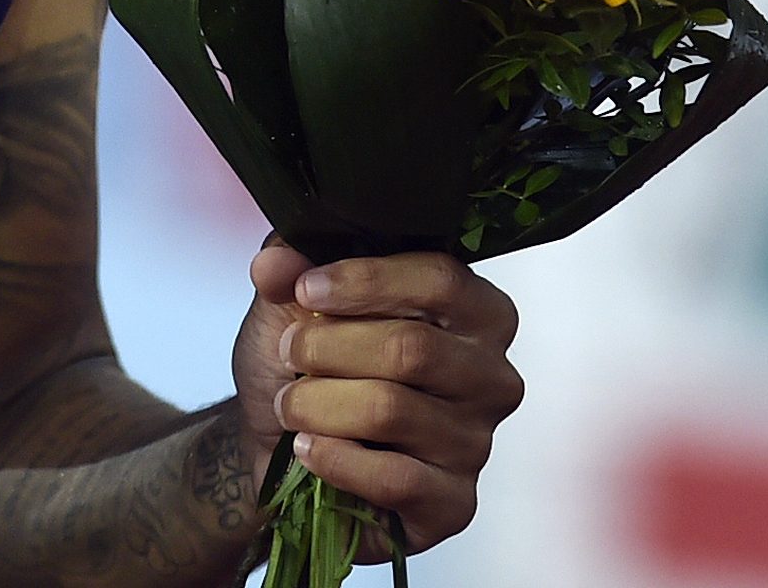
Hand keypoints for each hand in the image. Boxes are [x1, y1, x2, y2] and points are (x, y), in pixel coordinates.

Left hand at [229, 237, 524, 557]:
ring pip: (392, 410)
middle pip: (413, 348)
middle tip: (288, 352)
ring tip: (289, 403)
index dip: (367, 280)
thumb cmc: (312, 363)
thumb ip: (290, 269)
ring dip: (318, 403)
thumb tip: (275, 263)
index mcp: (477, 313)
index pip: (441, 280)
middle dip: (329, 347)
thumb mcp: (293, 302)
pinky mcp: (454, 504)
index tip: (306, 288)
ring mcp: (477, 444)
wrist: (286, 446)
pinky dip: (335, 459)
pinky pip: (393, 478)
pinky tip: (308, 448)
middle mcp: (492, 377)